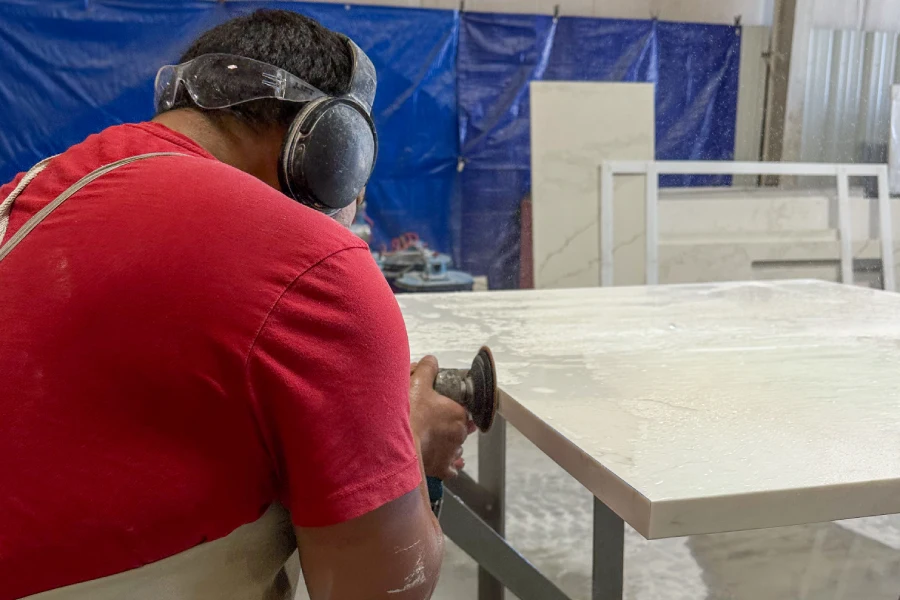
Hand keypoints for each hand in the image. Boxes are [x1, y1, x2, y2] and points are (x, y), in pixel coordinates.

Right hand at [409, 356, 476, 478]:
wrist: (394, 444)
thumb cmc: (409, 416)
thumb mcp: (417, 383)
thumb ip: (427, 369)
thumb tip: (431, 361)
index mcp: (458, 414)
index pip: (462, 410)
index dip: (451, 407)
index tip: (441, 407)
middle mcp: (459, 434)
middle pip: (460, 429)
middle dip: (450, 426)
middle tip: (434, 422)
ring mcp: (451, 452)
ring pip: (456, 448)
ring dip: (449, 444)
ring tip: (435, 440)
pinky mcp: (442, 468)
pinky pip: (451, 469)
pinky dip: (448, 465)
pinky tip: (443, 462)